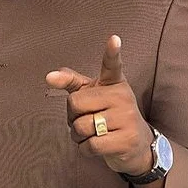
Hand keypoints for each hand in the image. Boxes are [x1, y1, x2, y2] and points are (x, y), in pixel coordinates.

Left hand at [45, 35, 154, 175]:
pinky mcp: (127, 140)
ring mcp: (126, 118)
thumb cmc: (109, 115)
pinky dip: (85, 148)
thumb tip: (49, 76)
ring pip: (81, 127)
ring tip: (91, 134)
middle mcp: (122, 96)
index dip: (112, 52)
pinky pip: (91, 145)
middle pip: (75, 104)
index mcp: (114, 83)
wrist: (138, 144)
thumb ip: (72, 82)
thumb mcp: (93, 95)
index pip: (112, 65)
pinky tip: (96, 145)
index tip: (114, 39)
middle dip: (72, 117)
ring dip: (77, 135)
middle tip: (86, 119)